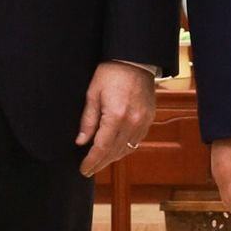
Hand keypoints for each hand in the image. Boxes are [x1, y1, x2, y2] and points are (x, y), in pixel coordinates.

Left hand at [76, 61, 156, 176]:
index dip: (92, 161)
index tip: (83, 169)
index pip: (102, 147)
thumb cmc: (111, 72)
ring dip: (113, 158)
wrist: (135, 59)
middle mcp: (132, 122)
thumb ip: (88, 120)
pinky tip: (116, 150)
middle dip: (100, 163)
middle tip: (89, 170)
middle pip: (115, 152)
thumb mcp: (93, 93)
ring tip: (100, 162)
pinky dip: (125, 148)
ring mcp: (143, 121)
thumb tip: (81, 141)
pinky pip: (137, 141)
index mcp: (115, 116)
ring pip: (127, 149)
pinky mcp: (149, 118)